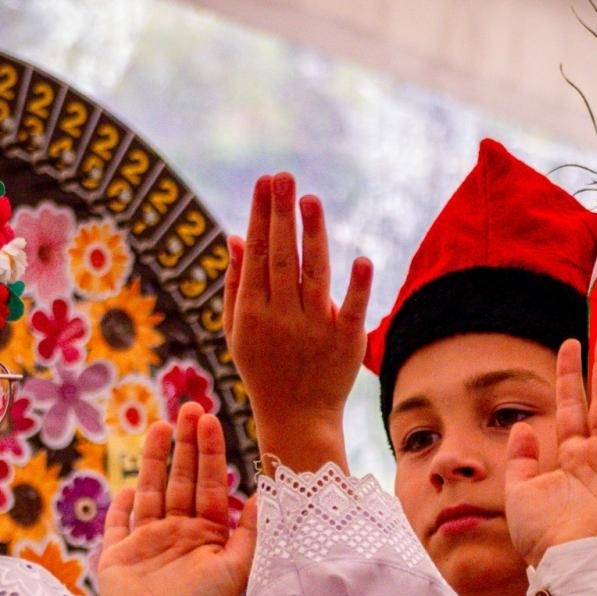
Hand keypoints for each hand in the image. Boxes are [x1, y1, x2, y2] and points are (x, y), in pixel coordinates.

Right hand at [95, 402, 257, 595]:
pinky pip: (119, 527)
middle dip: (185, 444)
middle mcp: (178, 535)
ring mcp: (147, 545)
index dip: (209, 451)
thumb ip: (248, 534)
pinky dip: (122, 507)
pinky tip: (128, 486)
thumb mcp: (236, 570)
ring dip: (156, 461)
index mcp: (206, 535)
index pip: (209, 484)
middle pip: (180, 481)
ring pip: (151, 493)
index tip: (210, 419)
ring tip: (161, 426)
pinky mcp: (118, 558)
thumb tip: (261, 497)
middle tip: (189, 408)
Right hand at [223, 172, 371, 471]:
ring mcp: (314, 330)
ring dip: (313, 236)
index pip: (258, 256)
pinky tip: (360, 259)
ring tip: (311, 200)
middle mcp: (281, 318)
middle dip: (281, 216)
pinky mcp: (345, 342)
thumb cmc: (263, 369)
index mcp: (253, 312)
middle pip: (282, 259)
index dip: (261, 218)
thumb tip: (236, 236)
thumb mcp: (237, 331)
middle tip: (283, 177)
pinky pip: (351, 310)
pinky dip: (356, 287)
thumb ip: (236, 284)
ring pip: (314, 276)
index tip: (264, 183)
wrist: (296, 418)